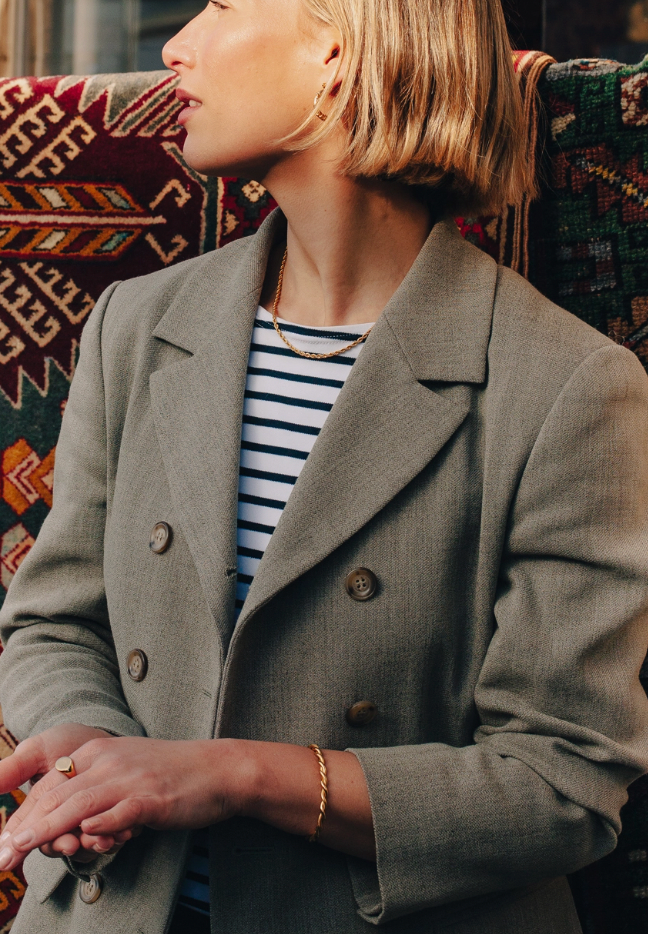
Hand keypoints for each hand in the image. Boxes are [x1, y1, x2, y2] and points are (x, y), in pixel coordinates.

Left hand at [0, 734, 245, 870]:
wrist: (217, 768)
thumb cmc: (171, 775)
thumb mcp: (125, 772)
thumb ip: (93, 792)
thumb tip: (65, 823)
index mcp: (99, 752)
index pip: (48, 785)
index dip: (20, 814)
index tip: (3, 840)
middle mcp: (109, 760)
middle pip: (55, 795)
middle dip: (22, 828)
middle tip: (1, 855)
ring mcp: (130, 778)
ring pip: (78, 805)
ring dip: (45, 830)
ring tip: (20, 849)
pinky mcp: (152, 798)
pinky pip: (119, 813)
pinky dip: (100, 827)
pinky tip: (84, 838)